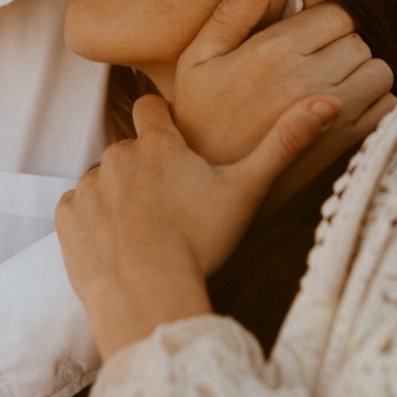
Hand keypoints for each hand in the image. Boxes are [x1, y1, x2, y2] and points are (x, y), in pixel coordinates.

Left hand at [57, 93, 339, 360]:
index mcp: (157, 144)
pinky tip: (115, 247)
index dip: (159, 121)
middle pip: (128, 152)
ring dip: (117, 199)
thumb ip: (284, 144)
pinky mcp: (67, 217)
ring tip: (143, 234)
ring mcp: (88, 186)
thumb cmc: (200, 242)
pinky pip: (77, 210)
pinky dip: (92, 224)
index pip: (149, 108)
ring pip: (103, 183)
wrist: (147, 294)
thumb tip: (329, 102)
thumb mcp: (247, 191)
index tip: (170, 143)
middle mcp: (117, 156)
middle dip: (143, 172)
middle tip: (168, 208)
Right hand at [172, 0, 395, 164]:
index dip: (325, 22)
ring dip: (363, 74)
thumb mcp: (198, 58)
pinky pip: (388, 107)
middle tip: (317, 65)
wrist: (207, 184)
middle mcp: (306, 79)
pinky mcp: (346, 143)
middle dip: (343, 47)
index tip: (307, 40)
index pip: (336, 12)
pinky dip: (377, 104)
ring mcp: (331, 113)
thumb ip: (233, 11)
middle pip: (359, 40)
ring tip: (334, 86)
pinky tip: (346, 111)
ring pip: (380, 70)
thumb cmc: (198, 116)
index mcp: (272, 51)